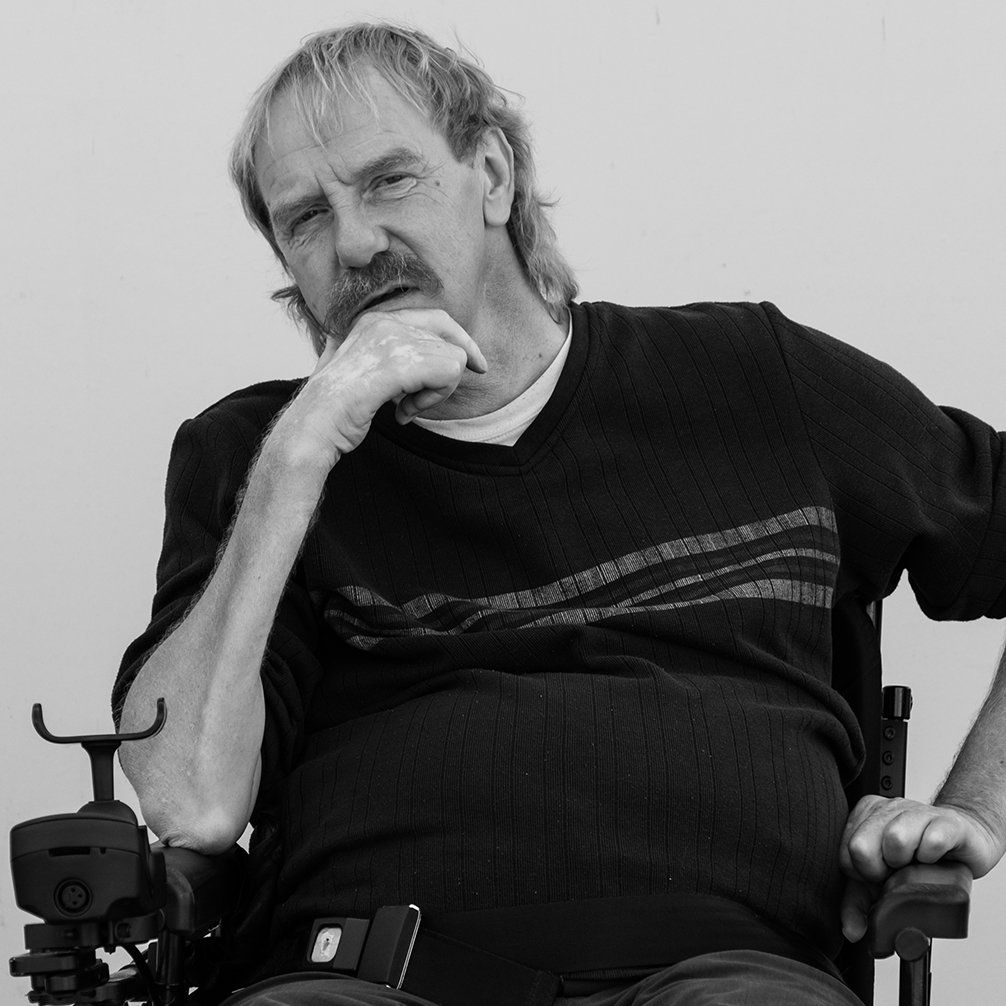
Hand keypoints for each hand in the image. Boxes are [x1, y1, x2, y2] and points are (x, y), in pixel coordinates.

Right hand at [280, 308, 487, 465]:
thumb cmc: (335, 407)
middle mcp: (384, 322)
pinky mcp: (400, 362)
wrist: (313, 425)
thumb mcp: (361, 370)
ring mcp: (391, 339)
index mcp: (374, 320)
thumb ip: (387, 356)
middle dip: (448, 372)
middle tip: (449, 387)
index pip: (437, 318)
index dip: (461, 340)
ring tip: (406, 407)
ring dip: (436, 393)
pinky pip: (449, 373)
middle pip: (449, 338)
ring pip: (453, 359)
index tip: (476, 364)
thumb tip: (428, 357)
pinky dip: (433, 399)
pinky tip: (404, 412)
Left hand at [838, 794, 999, 941]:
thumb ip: (860, 900)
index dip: (862, 875)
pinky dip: (933, 856)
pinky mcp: (947, 822)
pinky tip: (935, 857)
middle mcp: (886, 808)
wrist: (964, 841)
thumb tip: (851, 931)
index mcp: (864, 816)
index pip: (845, 852)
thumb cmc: (921, 858)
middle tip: (896, 872)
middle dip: (879, 870)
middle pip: (861, 846)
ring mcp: (917, 811)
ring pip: (895, 839)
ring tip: (917, 863)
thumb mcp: (884, 878)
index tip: (880, 877)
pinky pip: (933, 840)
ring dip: (907, 862)